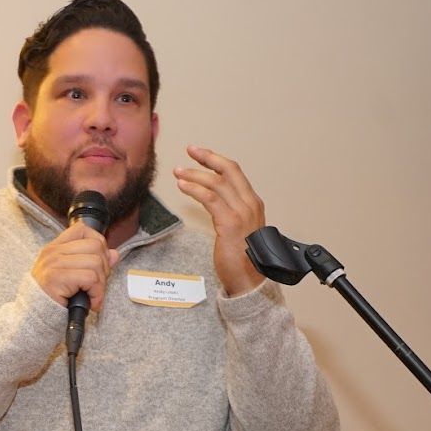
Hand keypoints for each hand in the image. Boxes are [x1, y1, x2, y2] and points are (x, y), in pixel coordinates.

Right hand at [31, 222, 120, 310]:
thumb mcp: (72, 275)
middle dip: (104, 267)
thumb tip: (114, 254)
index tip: (100, 262)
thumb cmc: (53, 297)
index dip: (98, 243)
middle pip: (95, 246)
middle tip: (97, 284)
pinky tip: (91, 302)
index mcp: (55, 247)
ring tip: (93, 294)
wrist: (33, 316)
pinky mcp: (57, 278)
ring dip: (101, 283)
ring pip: (96, 262)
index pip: (82, 229)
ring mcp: (54, 264)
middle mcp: (53, 252)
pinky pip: (90, 278)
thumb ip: (92, 262)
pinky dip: (96, 293)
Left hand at [173, 145, 265, 295]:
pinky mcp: (229, 223)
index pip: (235, 173)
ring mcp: (241, 213)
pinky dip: (194, 189)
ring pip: (216, 183)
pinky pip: (209, 198)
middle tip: (190, 150)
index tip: (201, 153)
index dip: (217, 160)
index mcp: (253, 203)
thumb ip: (231, 213)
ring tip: (178, 171)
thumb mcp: (241, 230)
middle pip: (228, 170)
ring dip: (195, 174)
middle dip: (208, 157)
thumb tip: (215, 202)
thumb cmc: (243, 259)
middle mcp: (250, 204)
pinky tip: (182, 186)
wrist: (249, 280)